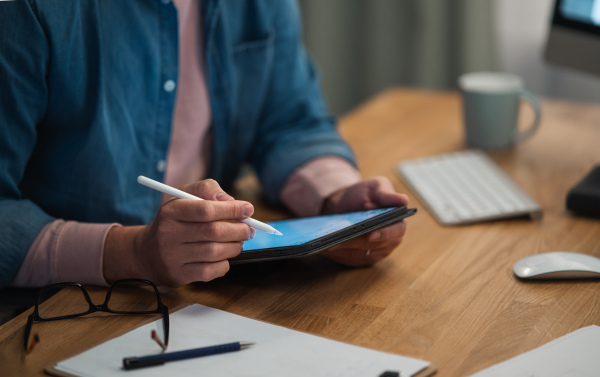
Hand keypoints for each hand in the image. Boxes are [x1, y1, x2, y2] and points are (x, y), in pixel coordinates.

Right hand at [103, 179, 254, 286]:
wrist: (146, 252)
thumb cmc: (173, 221)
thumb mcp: (183, 197)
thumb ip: (207, 190)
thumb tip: (231, 200)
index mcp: (171, 211)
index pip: (206, 210)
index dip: (231, 210)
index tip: (248, 209)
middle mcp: (169, 234)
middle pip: (214, 232)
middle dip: (239, 230)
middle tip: (249, 229)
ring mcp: (173, 257)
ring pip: (215, 252)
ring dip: (235, 247)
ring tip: (239, 242)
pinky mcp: (179, 275)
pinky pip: (211, 271)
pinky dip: (225, 264)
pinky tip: (224, 257)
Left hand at [319, 176, 408, 265]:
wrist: (346, 204)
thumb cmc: (364, 194)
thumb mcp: (375, 187)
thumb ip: (386, 194)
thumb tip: (403, 200)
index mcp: (398, 223)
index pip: (396, 232)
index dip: (384, 234)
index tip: (371, 234)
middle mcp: (389, 241)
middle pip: (373, 246)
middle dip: (355, 242)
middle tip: (338, 239)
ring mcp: (374, 252)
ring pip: (358, 255)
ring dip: (342, 250)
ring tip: (326, 243)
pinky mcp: (360, 259)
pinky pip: (347, 259)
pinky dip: (335, 254)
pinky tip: (323, 247)